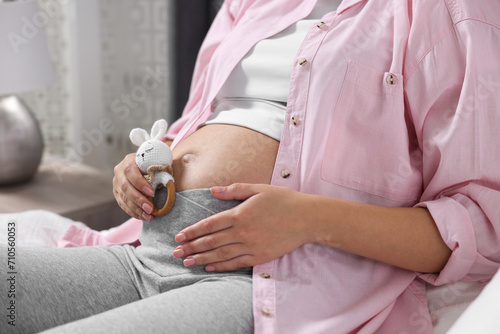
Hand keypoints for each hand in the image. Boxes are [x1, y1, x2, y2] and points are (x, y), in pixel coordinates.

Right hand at [113, 153, 154, 220]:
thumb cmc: (154, 164)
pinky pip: (123, 204)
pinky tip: (142, 217)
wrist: (144, 165)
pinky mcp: (116, 193)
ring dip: (136, 209)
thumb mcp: (157, 162)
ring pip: (124, 198)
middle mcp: (119, 171)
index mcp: (129, 160)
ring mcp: (116, 183)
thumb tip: (168, 183)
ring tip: (148, 216)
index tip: (152, 192)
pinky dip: (133, 212)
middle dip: (139, 200)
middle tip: (150, 209)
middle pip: (126, 187)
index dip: (140, 183)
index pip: (130, 171)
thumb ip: (159, 169)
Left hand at [173, 183, 310, 271]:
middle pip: (211, 241)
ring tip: (187, 262)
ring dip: (202, 259)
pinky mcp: (260, 256)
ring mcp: (251, 245)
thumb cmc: (284, 200)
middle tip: (176, 252)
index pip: (210, 224)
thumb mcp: (259, 189)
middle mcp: (243, 231)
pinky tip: (209, 268)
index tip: (180, 236)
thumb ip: (234, 190)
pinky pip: (236, 263)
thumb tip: (213, 191)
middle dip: (192, 247)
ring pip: (221, 255)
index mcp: (241, 213)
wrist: (307, 218)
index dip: (193, 231)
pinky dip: (221, 267)